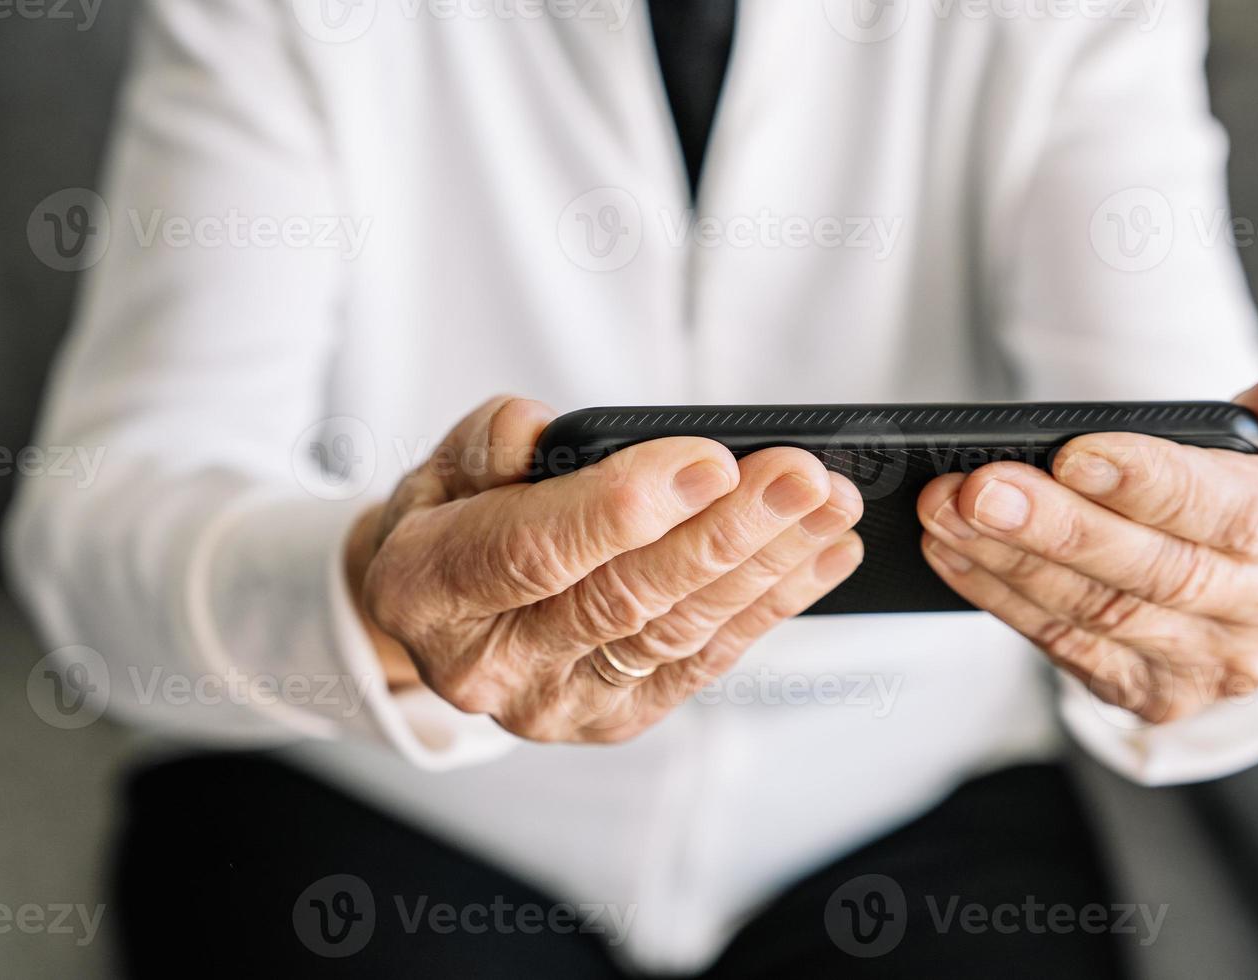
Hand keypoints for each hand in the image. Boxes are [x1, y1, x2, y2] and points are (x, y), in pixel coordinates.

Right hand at [346, 396, 864, 741]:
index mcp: (427, 590)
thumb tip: (570, 440)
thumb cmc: (456, 516)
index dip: (622, 509)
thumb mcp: (446, 460)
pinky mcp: (618, 717)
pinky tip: (822, 555)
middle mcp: (490, 667)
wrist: (448, 613)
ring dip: (766, 565)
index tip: (708, 461)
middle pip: (623, 600)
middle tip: (800, 476)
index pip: (531, 552)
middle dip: (724, 533)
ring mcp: (560, 704)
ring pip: (677, 632)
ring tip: (831, 504)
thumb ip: (496, 442)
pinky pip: (705, 661)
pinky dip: (771, 605)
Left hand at [917, 352, 1257, 722]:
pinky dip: (1001, 597)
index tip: (1074, 453)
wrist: (1249, 594)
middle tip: (980, 488)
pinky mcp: (1153, 695)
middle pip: (1158, 571)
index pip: (1240, 515)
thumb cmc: (1252, 501)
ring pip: (1100, 612)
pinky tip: (955, 554)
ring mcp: (1216, 666)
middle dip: (1057, 527)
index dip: (1153, 485)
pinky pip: (1065, 646)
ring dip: (1010, 560)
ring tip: (947, 511)